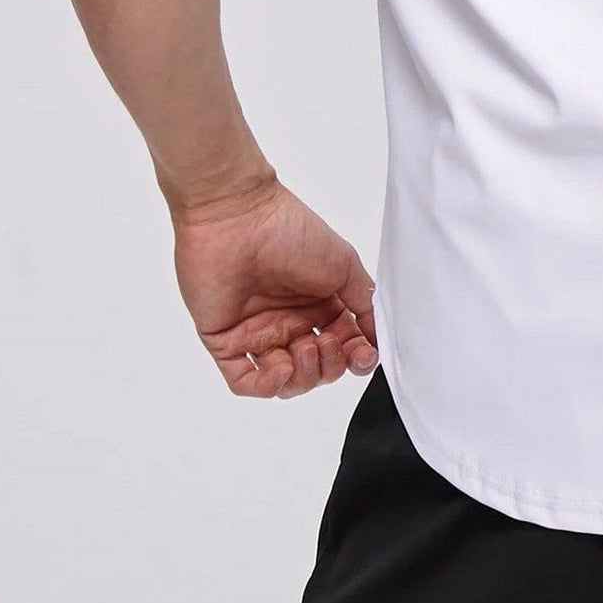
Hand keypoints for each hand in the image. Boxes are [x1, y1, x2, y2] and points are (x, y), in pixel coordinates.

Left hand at [173, 178, 377, 397]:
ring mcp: (256, 334)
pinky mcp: (225, 341)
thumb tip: (377, 336)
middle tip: (326, 340)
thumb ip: (364, 302)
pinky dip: (268, 385)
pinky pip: (245, 382)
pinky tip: (282, 366)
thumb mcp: (344, 263)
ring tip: (306, 347)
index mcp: (318, 305)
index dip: (356, 357)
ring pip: (286, 382)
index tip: (363, 353)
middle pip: (317, 370)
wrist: (238, 217)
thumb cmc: (290, 232)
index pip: (343, 346)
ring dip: (304, 376)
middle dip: (330, 366)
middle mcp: (288, 322)